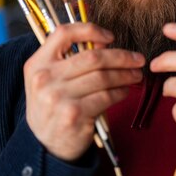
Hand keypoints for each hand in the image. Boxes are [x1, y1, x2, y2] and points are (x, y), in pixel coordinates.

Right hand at [24, 23, 144, 159]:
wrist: (43, 145)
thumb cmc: (53, 106)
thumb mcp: (50, 79)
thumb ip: (70, 59)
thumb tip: (104, 42)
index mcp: (38, 63)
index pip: (63, 33)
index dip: (90, 30)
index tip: (110, 37)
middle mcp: (45, 78)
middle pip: (92, 57)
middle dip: (121, 56)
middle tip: (138, 59)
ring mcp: (58, 97)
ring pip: (103, 77)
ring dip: (125, 75)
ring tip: (136, 75)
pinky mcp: (74, 114)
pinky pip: (105, 97)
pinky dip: (120, 92)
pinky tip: (125, 91)